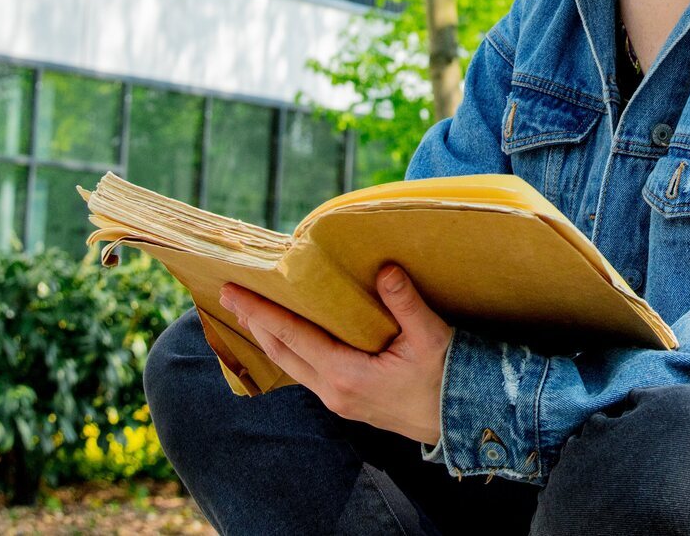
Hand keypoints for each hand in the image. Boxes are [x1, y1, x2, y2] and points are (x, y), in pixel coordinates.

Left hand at [219, 265, 451, 446]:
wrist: (459, 420)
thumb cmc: (445, 377)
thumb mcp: (430, 337)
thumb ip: (406, 303)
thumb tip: (385, 269)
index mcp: (346, 374)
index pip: (292, 336)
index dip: (260, 312)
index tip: (233, 292)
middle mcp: (333, 391)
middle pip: (281, 353)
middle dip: (254, 323)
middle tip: (230, 295)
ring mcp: (338, 400)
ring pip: (290, 366)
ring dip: (270, 338)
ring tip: (252, 313)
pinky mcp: (346, 401)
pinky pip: (306, 372)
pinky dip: (290, 350)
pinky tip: (290, 338)